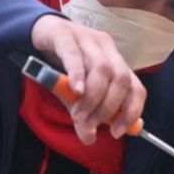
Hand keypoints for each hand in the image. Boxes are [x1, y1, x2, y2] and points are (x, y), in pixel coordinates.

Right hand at [30, 14, 145, 142]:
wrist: (36, 33)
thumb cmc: (60, 65)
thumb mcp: (74, 96)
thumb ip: (84, 115)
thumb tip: (89, 139)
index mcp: (115, 62)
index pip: (136, 87)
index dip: (131, 112)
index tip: (117, 131)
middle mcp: (106, 47)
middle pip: (121, 79)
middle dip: (108, 107)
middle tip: (90, 124)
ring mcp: (87, 37)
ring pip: (102, 68)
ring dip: (92, 98)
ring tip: (78, 114)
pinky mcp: (64, 34)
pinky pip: (75, 54)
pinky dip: (78, 75)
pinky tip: (75, 91)